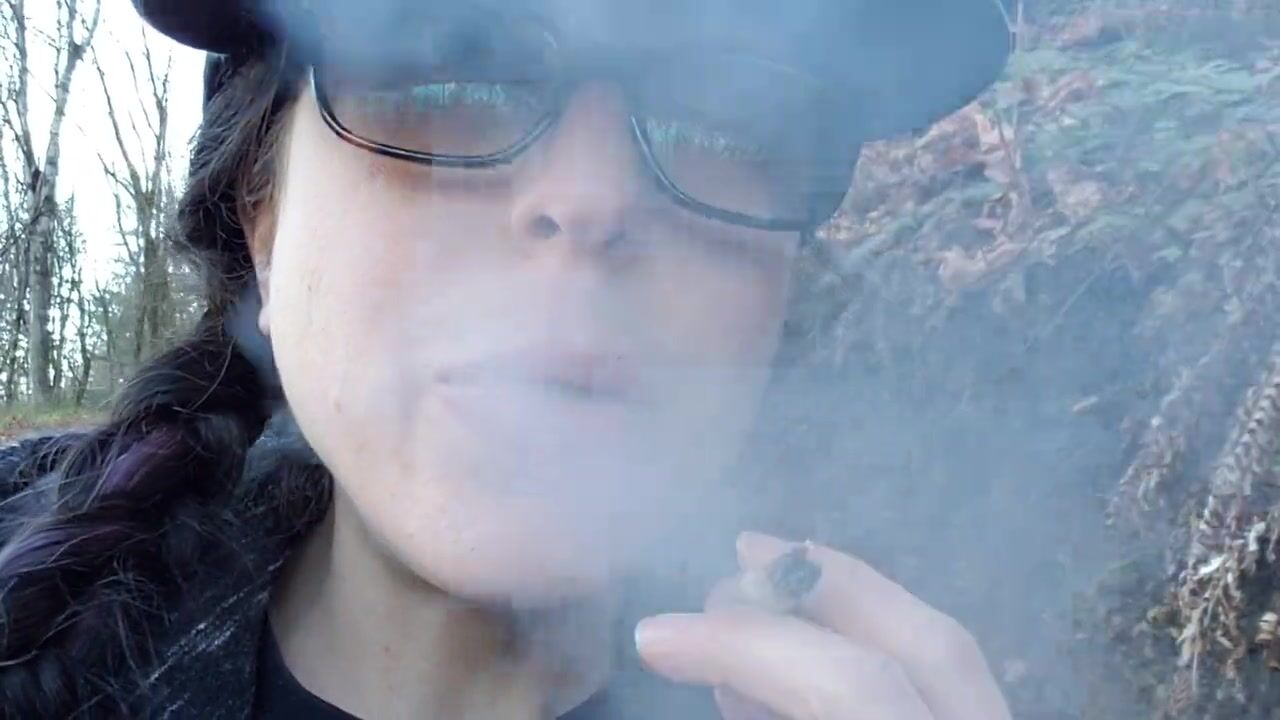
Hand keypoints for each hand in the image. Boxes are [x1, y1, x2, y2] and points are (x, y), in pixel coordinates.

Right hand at [634, 532, 1011, 719]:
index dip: (747, 644)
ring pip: (949, 650)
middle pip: (930, 639)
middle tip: (739, 551)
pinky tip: (823, 652)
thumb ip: (763, 716)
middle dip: (825, 584)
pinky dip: (885, 648)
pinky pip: (951, 682)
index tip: (656, 635)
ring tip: (769, 600)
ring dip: (855, 609)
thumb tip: (724, 670)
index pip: (849, 686)